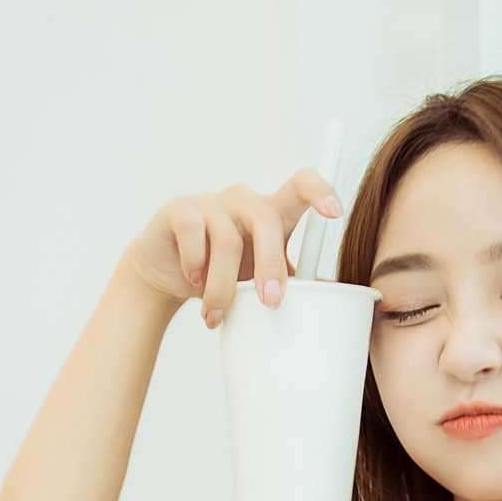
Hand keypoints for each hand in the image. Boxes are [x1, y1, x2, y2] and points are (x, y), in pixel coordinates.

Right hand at [121, 169, 344, 311]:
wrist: (166, 274)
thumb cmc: (222, 274)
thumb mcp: (259, 279)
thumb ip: (287, 281)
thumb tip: (328, 301)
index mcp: (271, 213)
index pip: (301, 186)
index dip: (320, 193)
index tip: (335, 213)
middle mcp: (244, 201)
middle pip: (266, 220)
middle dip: (270, 265)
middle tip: (271, 302)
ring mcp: (212, 202)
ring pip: (228, 241)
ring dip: (223, 287)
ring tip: (217, 314)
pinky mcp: (181, 209)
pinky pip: (194, 237)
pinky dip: (196, 267)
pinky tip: (192, 281)